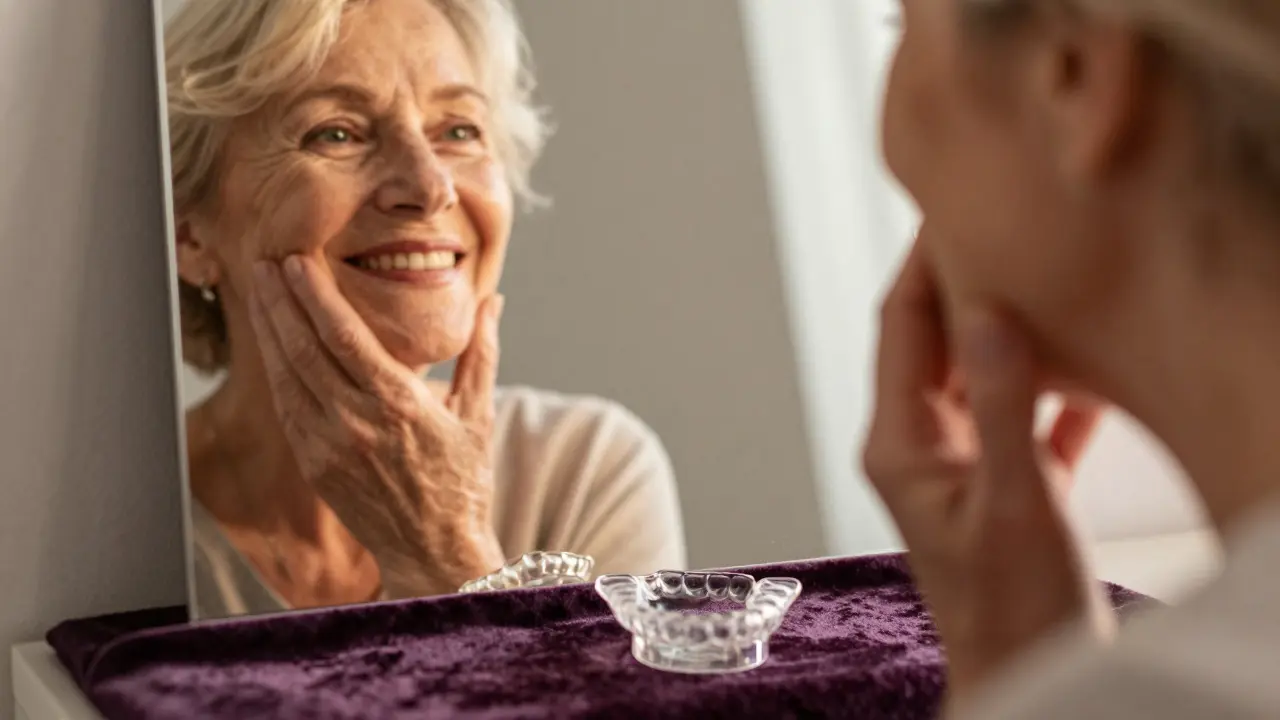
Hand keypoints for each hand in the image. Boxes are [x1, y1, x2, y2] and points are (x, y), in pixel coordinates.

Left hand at [247, 255, 505, 597]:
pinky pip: (287, 405)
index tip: (297, 261)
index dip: (315, 295)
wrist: (434, 549)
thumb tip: (494, 301)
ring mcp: (329, 445)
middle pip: (304, 348)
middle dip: (280, 300)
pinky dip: (275, 367)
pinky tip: (270, 340)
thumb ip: (482, 352)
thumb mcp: (478, 413)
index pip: (344, 336)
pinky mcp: (314, 463)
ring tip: (258, 288)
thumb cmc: (462, 482)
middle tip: (265, 258)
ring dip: (269, 327)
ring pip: (287, 374)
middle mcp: (357, 423)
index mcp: (399, 405)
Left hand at [860, 239, 1114, 706]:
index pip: (904, 325)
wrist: (1028, 678)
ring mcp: (961, 461)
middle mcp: (920, 444)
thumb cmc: (1013, 608)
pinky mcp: (1003, 481)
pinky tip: (1092, 359)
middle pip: (936, 338)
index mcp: (900, 442)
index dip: (927, 261)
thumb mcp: (1016, 500)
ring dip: (1010, 324)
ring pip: (980, 369)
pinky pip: (1023, 411)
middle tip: (1006, 215)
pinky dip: (1053, 382)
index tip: (957, 201)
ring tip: (1046, 265)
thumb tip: (988, 312)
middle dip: (968, 279)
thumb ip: (1003, 406)